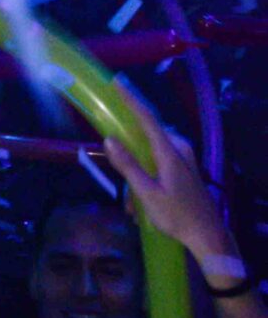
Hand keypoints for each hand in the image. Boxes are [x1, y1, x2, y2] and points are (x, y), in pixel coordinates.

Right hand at [103, 101, 233, 268]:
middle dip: (129, 163)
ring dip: (138, 180)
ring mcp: (184, 158)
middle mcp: (179, 149)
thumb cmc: (177, 216)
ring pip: (150, 157)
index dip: (132, 99)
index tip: (117, 82)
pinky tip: (145, 208)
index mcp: (170, 152)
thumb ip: (128, 166)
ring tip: (136, 210)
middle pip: (145, 140)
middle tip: (128, 197)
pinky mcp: (185, 168)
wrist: (208, 234)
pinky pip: (158, 166)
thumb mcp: (148, 194)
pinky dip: (147, 182)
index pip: (148, 118)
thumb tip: (109, 140)